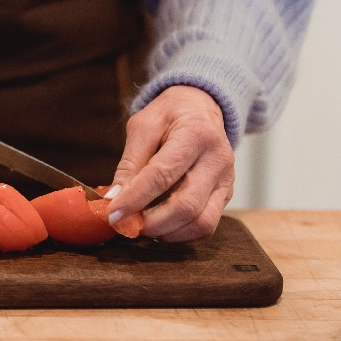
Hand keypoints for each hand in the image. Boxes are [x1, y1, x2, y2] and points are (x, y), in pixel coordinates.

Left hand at [104, 85, 234, 241]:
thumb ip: (130, 163)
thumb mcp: (142, 127)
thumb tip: (114, 198)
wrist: (201, 108)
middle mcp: (218, 159)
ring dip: (167, 232)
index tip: (113, 214)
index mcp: (196, 134)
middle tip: (126, 225)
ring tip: (142, 227)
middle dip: (152, 222)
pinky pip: (207, 224)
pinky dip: (181, 232)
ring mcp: (227, 179)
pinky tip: (161, 225)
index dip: (135, 199)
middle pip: (186, 205)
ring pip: (201, 222)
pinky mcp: (227, 194)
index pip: (162, 175)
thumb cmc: (169, 115)